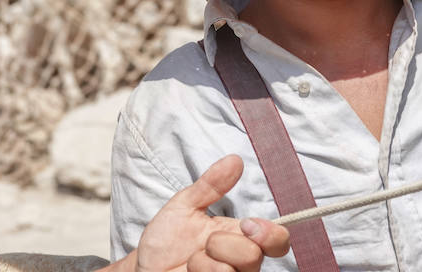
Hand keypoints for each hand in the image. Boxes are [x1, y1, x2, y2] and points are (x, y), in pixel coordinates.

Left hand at [106, 155, 289, 271]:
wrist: (143, 268)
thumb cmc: (167, 240)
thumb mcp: (186, 205)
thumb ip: (211, 184)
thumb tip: (234, 160)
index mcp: (241, 238)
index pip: (278, 241)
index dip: (272, 234)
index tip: (247, 224)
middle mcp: (240, 262)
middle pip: (256, 256)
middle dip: (227, 245)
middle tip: (207, 243)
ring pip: (236, 271)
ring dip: (207, 261)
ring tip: (191, 259)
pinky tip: (188, 271)